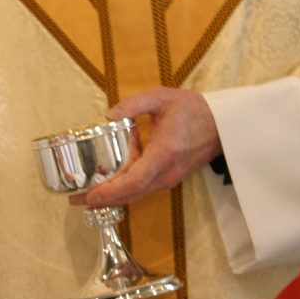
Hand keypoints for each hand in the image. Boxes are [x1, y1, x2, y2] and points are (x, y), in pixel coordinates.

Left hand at [79, 88, 220, 206]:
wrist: (224, 124)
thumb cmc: (194, 109)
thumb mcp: (162, 98)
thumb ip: (134, 104)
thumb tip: (109, 115)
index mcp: (164, 153)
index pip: (134, 180)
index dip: (110, 191)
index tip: (90, 196)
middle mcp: (167, 172)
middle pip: (131, 194)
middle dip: (103, 200)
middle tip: (76, 200)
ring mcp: (170, 178)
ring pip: (137, 194)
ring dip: (113, 197)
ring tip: (87, 197)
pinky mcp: (171, 177)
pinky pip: (145, 189)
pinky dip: (125, 191)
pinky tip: (110, 186)